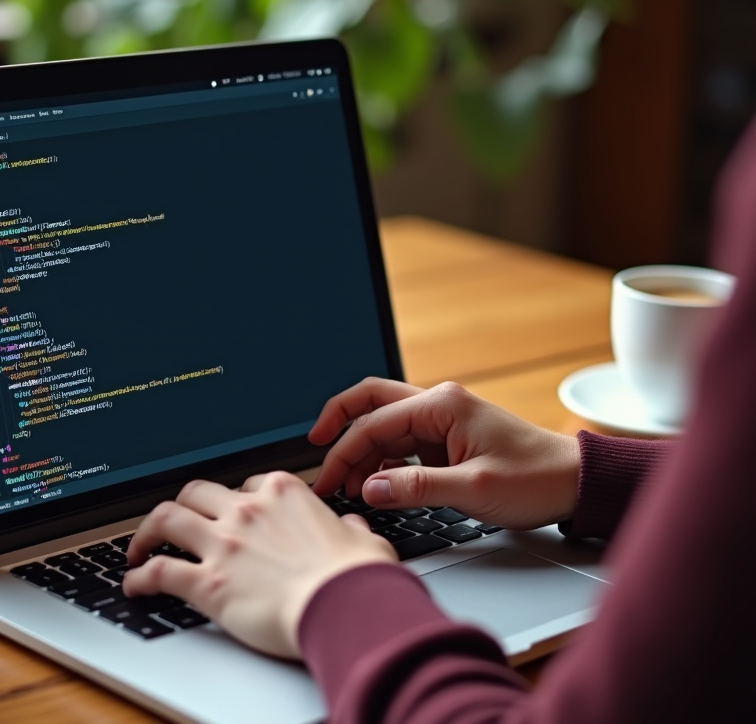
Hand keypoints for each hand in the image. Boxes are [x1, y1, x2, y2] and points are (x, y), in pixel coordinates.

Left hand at [123, 472, 395, 657]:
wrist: (345, 606)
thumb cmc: (357, 576)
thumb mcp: (364, 540)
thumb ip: (351, 529)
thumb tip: (352, 527)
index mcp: (283, 493)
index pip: (248, 484)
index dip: (237, 498)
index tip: (233, 511)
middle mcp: (247, 510)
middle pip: (197, 491)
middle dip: (184, 504)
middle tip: (177, 521)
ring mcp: (223, 543)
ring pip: (166, 518)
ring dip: (147, 531)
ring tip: (139, 546)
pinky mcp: (208, 582)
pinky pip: (159, 572)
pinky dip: (139, 577)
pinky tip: (133, 584)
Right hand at [309, 378, 580, 529]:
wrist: (575, 483)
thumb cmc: (536, 479)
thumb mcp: (473, 489)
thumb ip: (415, 488)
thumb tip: (369, 489)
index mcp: (441, 405)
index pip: (373, 423)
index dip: (342, 454)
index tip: (325, 483)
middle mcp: (438, 405)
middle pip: (370, 403)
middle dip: (338, 426)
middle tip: (315, 454)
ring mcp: (441, 421)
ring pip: (383, 424)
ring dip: (362, 450)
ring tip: (350, 486)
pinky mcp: (446, 441)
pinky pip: (401, 443)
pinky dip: (382, 461)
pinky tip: (376, 485)